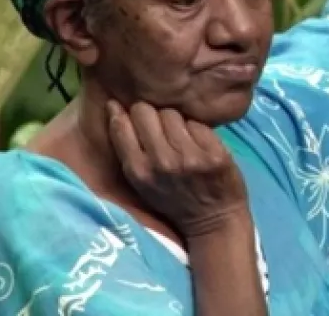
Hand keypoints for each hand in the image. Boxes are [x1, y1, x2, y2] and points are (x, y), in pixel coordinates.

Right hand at [107, 100, 249, 237]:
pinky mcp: (214, 154)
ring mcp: (189, 158)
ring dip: (175, 121)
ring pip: (172, 113)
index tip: (129, 111)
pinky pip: (198, 123)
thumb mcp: (142, 183)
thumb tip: (114, 106)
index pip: (121, 124)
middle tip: (159, 127)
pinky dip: (197, 130)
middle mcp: (162, 162)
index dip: (125, 113)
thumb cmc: (174, 200)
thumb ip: (130, 150)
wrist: (214, 222)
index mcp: (139, 171)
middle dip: (150, 114)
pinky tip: (199, 144)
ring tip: (180, 138)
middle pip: (145, 111)